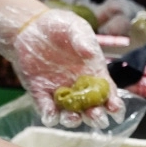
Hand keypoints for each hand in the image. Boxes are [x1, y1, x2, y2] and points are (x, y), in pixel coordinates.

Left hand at [0, 5, 124, 129]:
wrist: (29, 26)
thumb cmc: (58, 26)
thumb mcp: (75, 27)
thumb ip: (83, 39)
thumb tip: (91, 54)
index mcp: (93, 73)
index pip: (107, 93)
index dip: (114, 104)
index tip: (116, 110)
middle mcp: (79, 87)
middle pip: (91, 109)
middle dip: (95, 117)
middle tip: (96, 116)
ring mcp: (60, 92)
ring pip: (70, 115)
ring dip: (73, 120)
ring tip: (73, 117)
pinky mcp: (41, 94)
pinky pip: (47, 110)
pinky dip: (49, 115)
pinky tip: (51, 113)